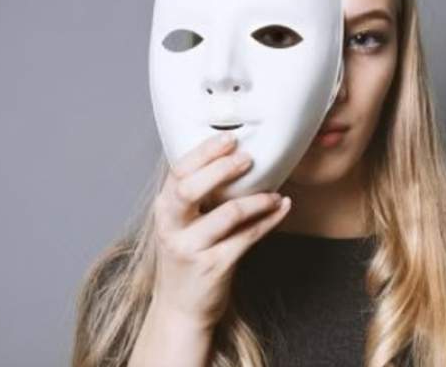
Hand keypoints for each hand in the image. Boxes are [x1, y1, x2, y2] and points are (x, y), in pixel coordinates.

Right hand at [150, 132, 291, 331]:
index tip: (229, 137)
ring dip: (256, 199)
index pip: (178, 172)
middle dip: (221, 169)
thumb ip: (197, 196)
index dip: (204, 152)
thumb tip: (233, 158)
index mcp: (164, 209)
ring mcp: (191, 249)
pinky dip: (268, 220)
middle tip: (248, 157)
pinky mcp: (213, 267)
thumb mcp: (181, 224)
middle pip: (190, 188)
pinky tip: (281, 208)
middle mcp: (171, 228)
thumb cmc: (187, 257)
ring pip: (227, 214)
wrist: (180, 308)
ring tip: (274, 192)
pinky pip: (247, 237)